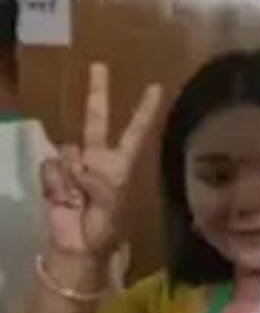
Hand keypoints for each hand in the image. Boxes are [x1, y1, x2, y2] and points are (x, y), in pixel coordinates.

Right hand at [41, 63, 162, 260]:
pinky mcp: (52, 175)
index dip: (143, 111)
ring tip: (78, 198)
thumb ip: (101, 185)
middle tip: (99, 65)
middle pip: (96, 120)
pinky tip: (63, 199)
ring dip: (71, 174)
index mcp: (121, 164)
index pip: (135, 131)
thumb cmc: (105, 229)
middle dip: (97, 93)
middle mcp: (97, 158)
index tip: (155, 87)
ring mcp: (73, 165)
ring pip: (67, 149)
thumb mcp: (113, 208)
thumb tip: (81, 166)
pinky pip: (51, 168)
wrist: (76, 247)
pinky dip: (56, 183)